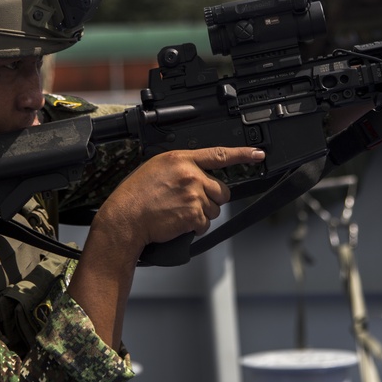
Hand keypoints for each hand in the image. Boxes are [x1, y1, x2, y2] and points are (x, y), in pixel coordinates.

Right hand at [94, 147, 264, 251]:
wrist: (125, 218)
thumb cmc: (135, 196)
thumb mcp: (156, 168)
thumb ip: (180, 168)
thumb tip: (197, 175)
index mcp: (180, 159)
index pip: (218, 154)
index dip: (242, 154)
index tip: (257, 154)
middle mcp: (190, 175)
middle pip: (221, 190)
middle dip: (212, 198)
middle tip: (191, 203)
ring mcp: (193, 195)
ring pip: (214, 209)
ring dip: (201, 214)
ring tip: (178, 213)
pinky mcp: (193, 215)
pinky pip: (204, 224)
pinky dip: (194, 227)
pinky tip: (177, 223)